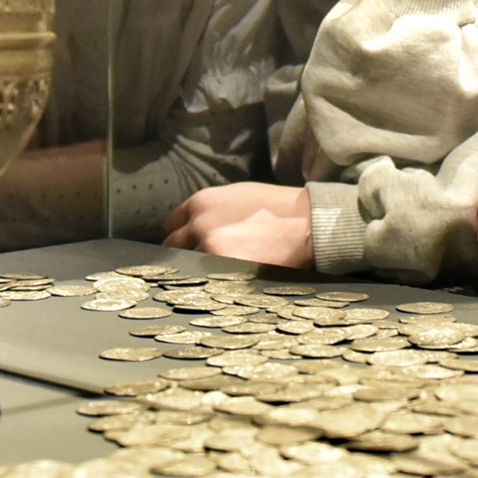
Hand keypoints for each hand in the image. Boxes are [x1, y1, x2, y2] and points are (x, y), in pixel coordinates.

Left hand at [165, 181, 316, 267]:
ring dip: (200, 269)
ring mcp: (211, 249)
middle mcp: (200, 224)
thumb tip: (192, 226)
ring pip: (190, 266)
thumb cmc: (275, 208)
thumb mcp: (235, 196)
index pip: (171, 226)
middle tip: (202, 261)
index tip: (187, 244)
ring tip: (217, 271)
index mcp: (201, 202)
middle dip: (186, 253)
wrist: (306, 222)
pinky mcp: (227, 269)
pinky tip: (227, 279)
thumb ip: (209, 210)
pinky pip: (208, 280)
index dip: (180, 236)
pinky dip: (215, 282)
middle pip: (175, 248)